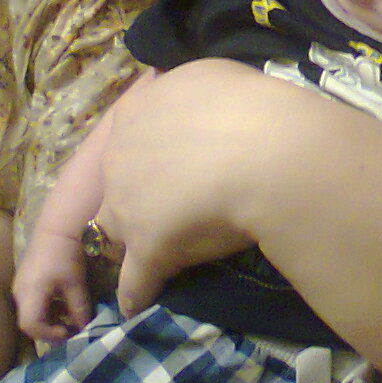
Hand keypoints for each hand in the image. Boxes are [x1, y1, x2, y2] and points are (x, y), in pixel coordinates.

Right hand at [12, 244, 91, 342]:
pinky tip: (64, 304)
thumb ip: (80, 309)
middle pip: (29, 323)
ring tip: (70, 319)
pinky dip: (47, 309)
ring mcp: (20, 286)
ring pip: (31, 313)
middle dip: (50, 330)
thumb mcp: (76, 284)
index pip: (30, 326)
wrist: (56, 227)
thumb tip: (86, 330)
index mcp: (29, 293)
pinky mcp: (25, 281)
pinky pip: (32, 303)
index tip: (68, 331)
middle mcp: (20, 293)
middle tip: (71, 330)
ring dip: (49, 320)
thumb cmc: (66, 254)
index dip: (49, 334)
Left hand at [97, 61, 271, 316]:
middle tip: (169, 208)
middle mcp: (121, 155)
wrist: (266, 153)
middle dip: (136, 196)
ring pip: (115, 230)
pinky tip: (138, 304)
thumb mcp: (217, 78)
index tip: (172, 164)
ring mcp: (128, 205)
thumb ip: (196, 94)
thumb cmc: (250, 108)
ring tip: (145, 259)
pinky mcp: (146, 249)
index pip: (134, 135)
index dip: (152, 153)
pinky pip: (133, 280)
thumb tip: (201, 103)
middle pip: (118, 182)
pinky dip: (136, 293)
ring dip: (129, 243)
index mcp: (138, 111)